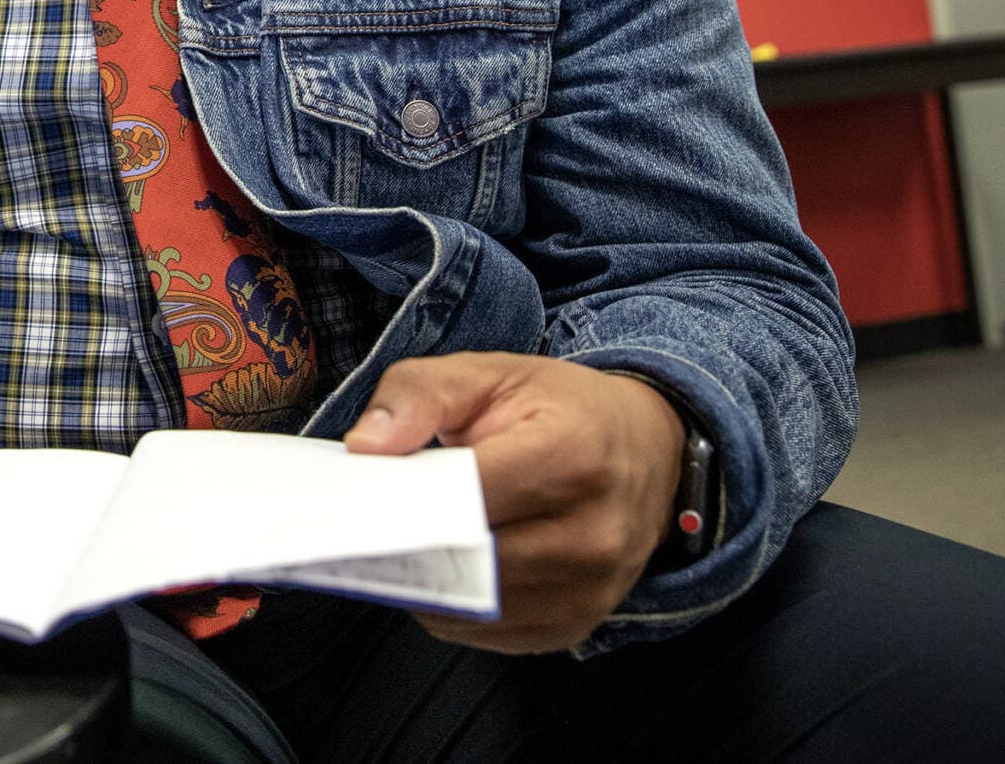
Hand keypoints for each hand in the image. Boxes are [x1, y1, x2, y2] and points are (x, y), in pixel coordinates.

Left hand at [345, 352, 684, 653]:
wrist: (646, 450)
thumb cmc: (562, 410)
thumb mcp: (490, 373)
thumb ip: (419, 395)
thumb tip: (365, 448)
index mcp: (573, 455)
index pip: (469, 494)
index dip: (406, 498)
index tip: (359, 498)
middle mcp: (593, 533)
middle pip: (466, 558)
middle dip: (407, 541)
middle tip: (366, 521)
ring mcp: (590, 589)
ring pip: (470, 605)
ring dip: (426, 578)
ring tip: (404, 538)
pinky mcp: (575, 624)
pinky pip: (486, 632)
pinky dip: (452, 604)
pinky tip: (444, 564)